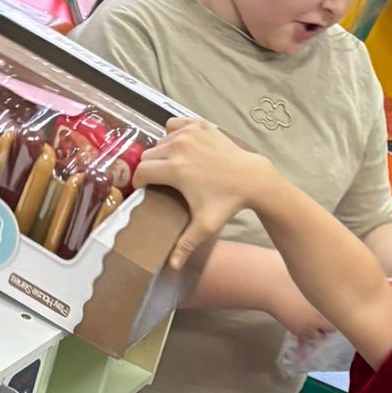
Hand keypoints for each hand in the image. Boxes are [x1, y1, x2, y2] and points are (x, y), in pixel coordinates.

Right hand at [135, 117, 270, 269]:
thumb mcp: (205, 226)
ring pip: (160, 140)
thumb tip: (172, 267)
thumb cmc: (227, 202)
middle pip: (148, 155)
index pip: (141, 171)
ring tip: (171, 167)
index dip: (139, 182)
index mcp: (174, 168)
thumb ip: (185, 245)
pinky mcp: (199, 124)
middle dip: (149, 168)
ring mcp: (189, 133)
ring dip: (161, 153)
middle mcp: (178, 146)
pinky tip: (180, 146)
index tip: (145, 190)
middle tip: (159, 181)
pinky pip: (174, 125)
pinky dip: (173, 134)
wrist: (252, 179)